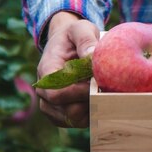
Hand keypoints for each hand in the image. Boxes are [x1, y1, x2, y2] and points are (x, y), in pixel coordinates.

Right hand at [36, 11, 98, 127]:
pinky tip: (100, 97)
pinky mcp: (63, 114)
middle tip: (107, 88)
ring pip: (74, 120)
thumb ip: (86, 40)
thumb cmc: (74, 36)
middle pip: (66, 110)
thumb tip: (92, 56)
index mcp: (46, 72)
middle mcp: (44, 93)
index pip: (56, 93)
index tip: (97, 83)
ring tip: (103, 90)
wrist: (67, 45)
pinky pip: (79, 122)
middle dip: (90, 101)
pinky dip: (92, 113)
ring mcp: (52, 106)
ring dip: (93, 108)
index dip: (79, 92)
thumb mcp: (81, 29)